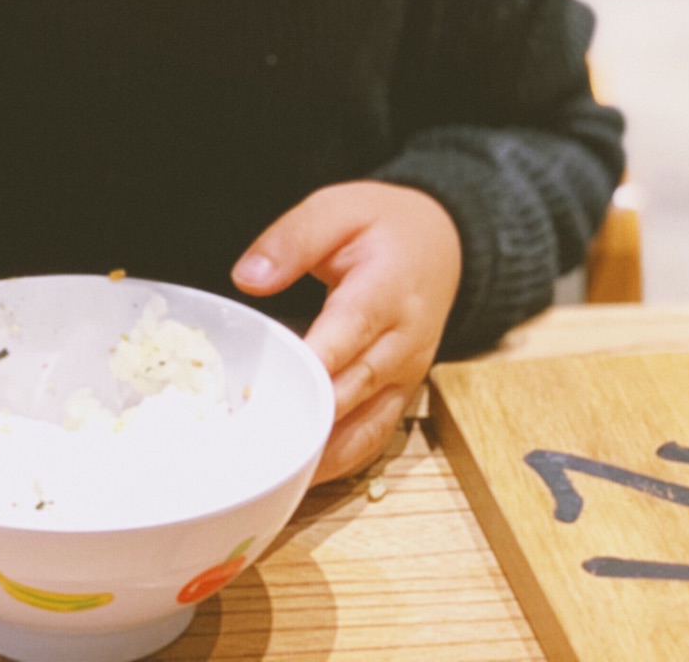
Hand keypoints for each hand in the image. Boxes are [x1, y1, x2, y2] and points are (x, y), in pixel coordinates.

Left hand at [233, 182, 460, 483]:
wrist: (443, 242)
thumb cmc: (384, 226)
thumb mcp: (337, 209)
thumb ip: (293, 239)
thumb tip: (248, 279)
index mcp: (385, 294)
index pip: (344, 338)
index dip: (308, 370)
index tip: (267, 394)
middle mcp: (401, 345)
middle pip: (350, 394)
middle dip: (302, 422)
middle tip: (245, 448)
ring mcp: (405, 377)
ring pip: (363, 431)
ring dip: (318, 457)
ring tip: (264, 477)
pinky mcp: (400, 397)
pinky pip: (371, 440)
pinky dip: (337, 463)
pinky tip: (296, 478)